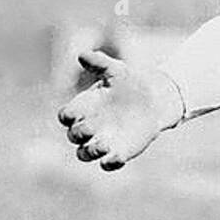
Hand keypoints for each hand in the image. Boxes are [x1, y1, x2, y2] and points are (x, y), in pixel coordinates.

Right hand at [56, 50, 183, 170]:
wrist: (153, 99)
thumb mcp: (116, 71)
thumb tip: (81, 55)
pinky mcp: (119, 152)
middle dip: (79, 133)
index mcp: (84, 107)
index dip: (67, 116)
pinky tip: (117, 157)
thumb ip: (100, 63)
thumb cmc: (129, 83)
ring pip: (85, 154)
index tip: (73, 113)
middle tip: (91, 127)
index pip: (66, 116)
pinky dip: (110, 163)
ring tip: (103, 145)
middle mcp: (89, 126)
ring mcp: (102, 141)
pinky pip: (109, 164)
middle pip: (74, 136)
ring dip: (90, 152)